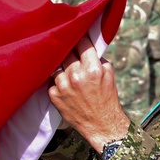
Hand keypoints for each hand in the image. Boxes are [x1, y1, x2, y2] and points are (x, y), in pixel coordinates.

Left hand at [48, 36, 130, 152]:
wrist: (101, 124)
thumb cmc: (106, 97)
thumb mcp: (108, 73)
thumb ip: (97, 57)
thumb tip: (86, 44)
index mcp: (92, 69)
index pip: (81, 43)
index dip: (80, 37)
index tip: (77, 34)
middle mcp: (76, 76)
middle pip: (66, 52)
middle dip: (69, 50)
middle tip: (69, 49)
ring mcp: (63, 86)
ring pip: (57, 65)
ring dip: (62, 65)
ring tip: (66, 68)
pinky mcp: (54, 95)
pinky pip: (51, 79)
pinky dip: (56, 79)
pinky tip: (63, 83)